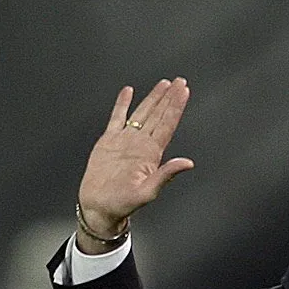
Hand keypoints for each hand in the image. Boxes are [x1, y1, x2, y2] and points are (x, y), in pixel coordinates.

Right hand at [77, 78, 194, 247]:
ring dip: (153, 98)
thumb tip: (188, 163)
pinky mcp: (109, 141)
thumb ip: (167, 175)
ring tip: (164, 84)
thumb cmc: (123, 204)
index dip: (176, 107)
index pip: (167, 125)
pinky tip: (128, 92)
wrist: (100, 207)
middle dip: (169, 98)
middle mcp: (141, 144)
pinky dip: (122, 104)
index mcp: (151, 154)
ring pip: (142, 113)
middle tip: (180, 81)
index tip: (184, 92)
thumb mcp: (148, 192)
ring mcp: (125, 141)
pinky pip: (116, 118)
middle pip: (158, 115)